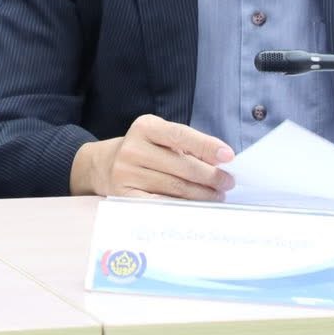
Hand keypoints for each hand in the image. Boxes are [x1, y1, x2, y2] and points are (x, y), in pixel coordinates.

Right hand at [86, 115, 235, 199]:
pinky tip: (196, 207)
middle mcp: (133, 149)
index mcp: (145, 127)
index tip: (229, 156)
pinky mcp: (125, 196)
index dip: (206, 146)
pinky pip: (161, 204)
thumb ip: (187, 145)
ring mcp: (127, 174)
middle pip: (181, 166)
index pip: (180, 135)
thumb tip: (220, 163)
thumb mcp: (159, 137)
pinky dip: (183, 207)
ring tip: (217, 196)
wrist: (104, 166)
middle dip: (210, 176)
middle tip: (228, 183)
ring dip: (202, 194)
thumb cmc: (144, 151)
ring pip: (175, 188)